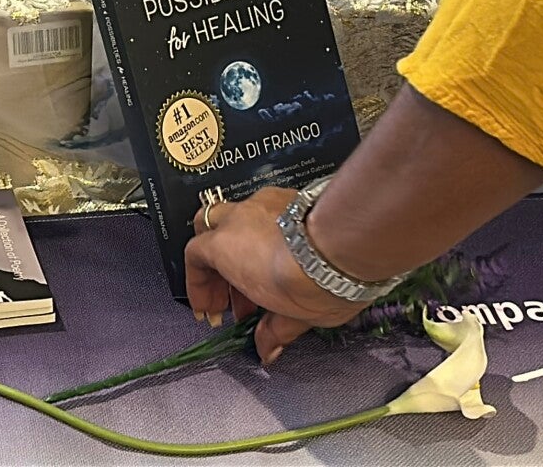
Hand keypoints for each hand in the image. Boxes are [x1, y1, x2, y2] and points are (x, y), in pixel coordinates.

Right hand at [186, 189, 371, 364]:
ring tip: (260, 275)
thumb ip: (272, 330)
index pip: (195, 257)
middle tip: (231, 293)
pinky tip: (284, 253)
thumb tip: (267, 346)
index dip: (199, 286)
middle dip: (215, 260)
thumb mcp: (291, 318)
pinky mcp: (294, 195)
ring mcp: (267, 201)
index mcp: (225, 246)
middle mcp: (241, 217)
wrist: (347, 249)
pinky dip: (268, 232)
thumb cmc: (312, 281)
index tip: (210, 307)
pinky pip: (268, 210)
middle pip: (208, 226)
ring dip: (242, 244)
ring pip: (240, 215)